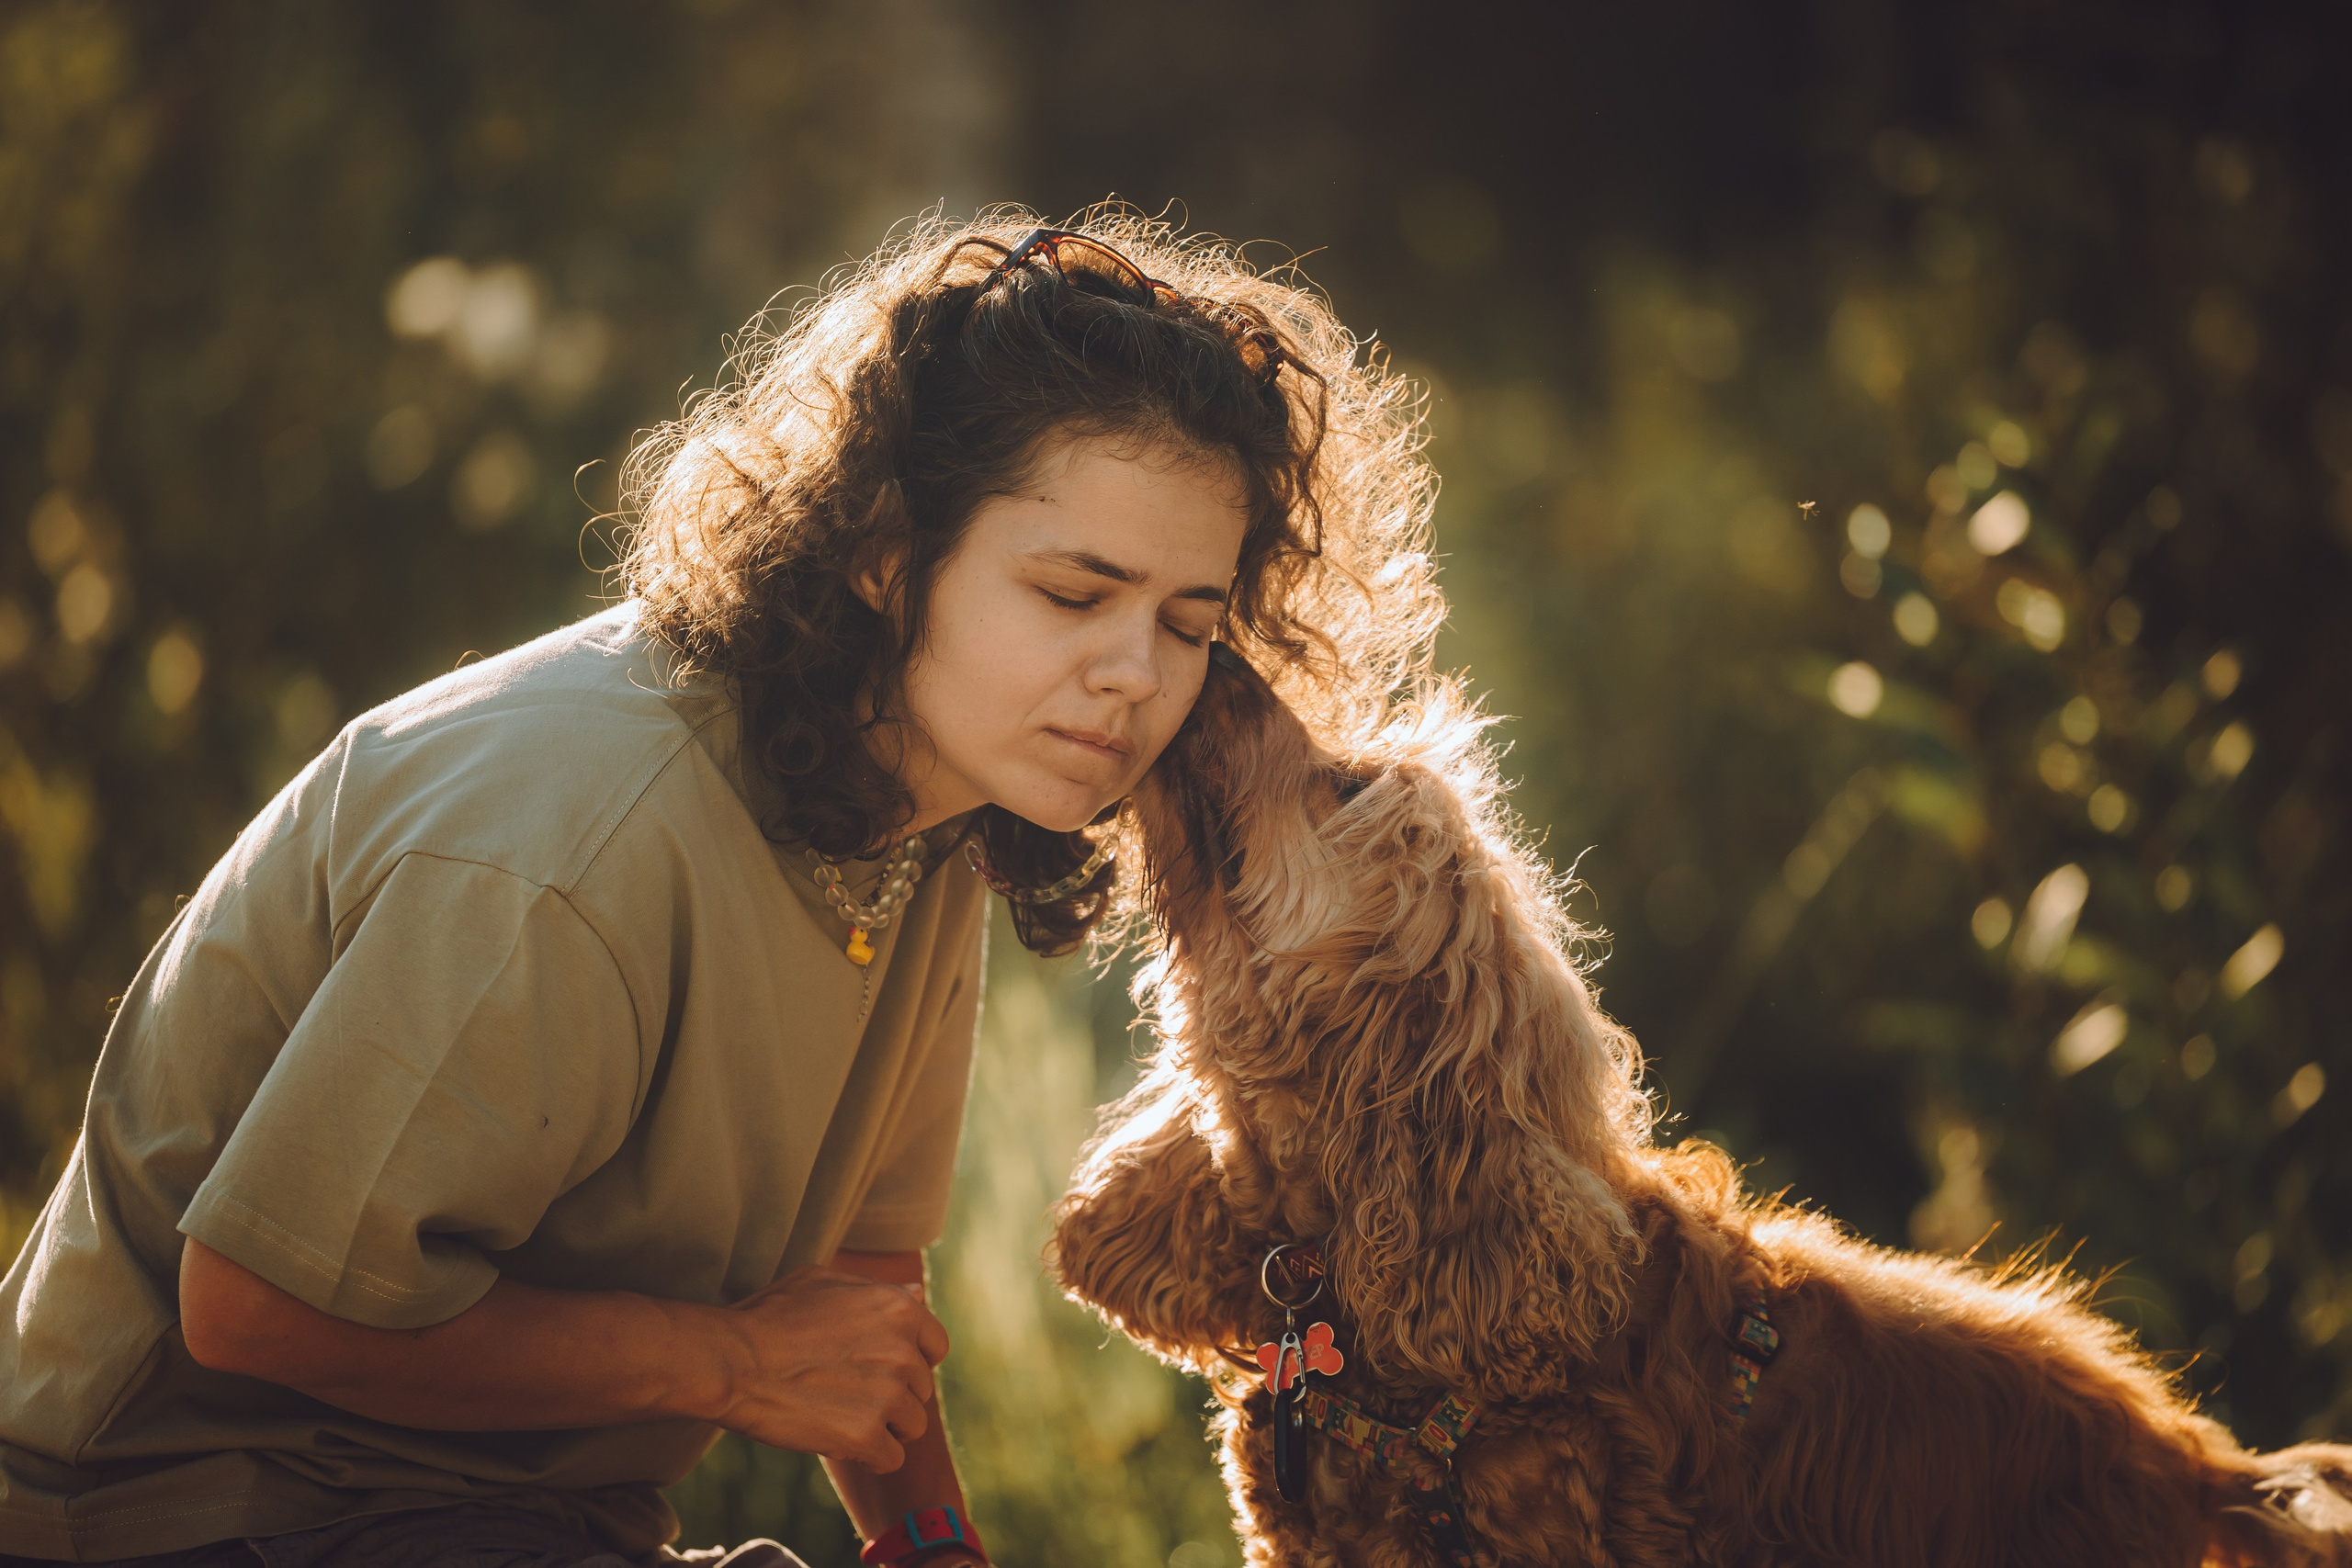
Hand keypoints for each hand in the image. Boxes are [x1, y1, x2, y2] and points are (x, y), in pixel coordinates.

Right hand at [699, 1265, 949, 1470]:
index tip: (881, 1371)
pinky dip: (869, 1457)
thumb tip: (918, 1293)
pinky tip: (839, 1442)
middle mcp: (902, 1351)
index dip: (912, 1362)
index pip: (936, 1347)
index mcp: (898, 1310)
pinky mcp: (866, 1435)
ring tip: (841, 1418)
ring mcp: (887, 1395)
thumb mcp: (825, 1283)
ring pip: (912, 1427)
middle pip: (922, 1390)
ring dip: (882, 1429)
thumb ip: (877, 1291)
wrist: (730, 1362)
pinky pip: (891, 1458)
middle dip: (892, 1396)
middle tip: (846, 1394)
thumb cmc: (769, 1317)